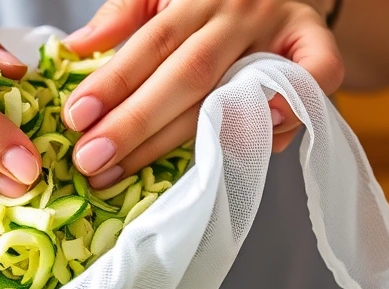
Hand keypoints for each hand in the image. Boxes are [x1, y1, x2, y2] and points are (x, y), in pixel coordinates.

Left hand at [62, 0, 343, 187]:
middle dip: (135, 123)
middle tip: (91, 161)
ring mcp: (279, 32)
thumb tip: (74, 48)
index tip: (77, 118)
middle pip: (187, 75)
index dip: (114, 81)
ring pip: (231, 95)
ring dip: (179, 142)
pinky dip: (288, 113)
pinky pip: (313, 81)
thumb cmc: (209, 2)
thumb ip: (123, 16)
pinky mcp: (315, 48)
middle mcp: (241, 11)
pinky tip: (248, 145)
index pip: (152, 41)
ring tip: (126, 172)